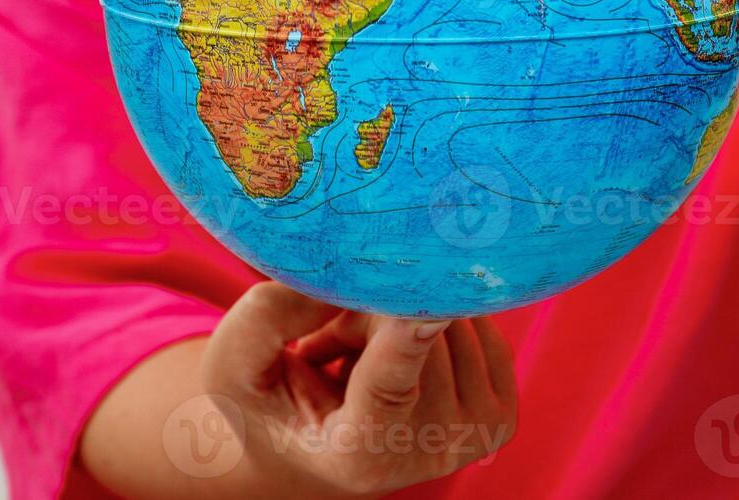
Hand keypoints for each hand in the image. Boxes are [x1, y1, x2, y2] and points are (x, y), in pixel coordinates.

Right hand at [203, 283, 517, 497]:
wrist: (315, 442)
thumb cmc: (267, 397)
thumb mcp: (237, 360)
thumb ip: (272, 316)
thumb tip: (360, 280)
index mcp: (355, 454)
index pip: (387, 388)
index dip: (407, 341)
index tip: (428, 304)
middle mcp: (425, 457)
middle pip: (417, 335)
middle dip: (368, 315)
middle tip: (329, 345)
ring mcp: (471, 439)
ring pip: (453, 324)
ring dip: (402, 317)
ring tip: (363, 356)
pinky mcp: (501, 416)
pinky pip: (483, 328)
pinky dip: (439, 323)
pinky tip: (403, 355)